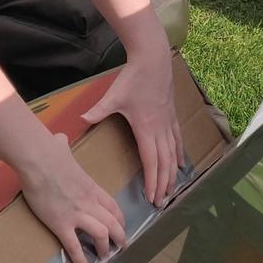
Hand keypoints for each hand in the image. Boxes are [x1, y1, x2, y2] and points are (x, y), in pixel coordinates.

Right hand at [17, 133, 125, 262]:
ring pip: (101, 235)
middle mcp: (89, 203)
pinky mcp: (61, 224)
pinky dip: (81, 261)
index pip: (113, 206)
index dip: (120, 219)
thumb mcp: (61, 148)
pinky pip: (75, 247)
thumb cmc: (49, 152)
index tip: (121, 227)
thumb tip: (57, 138)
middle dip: (119, 237)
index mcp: (91, 187)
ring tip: (104, 259)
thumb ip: (62, 146)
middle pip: (113, 223)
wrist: (39, 159)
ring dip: (104, 249)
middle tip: (120, 248)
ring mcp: (77, 215)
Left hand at [85, 50, 182, 206]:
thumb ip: (98, 110)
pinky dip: (179, 154)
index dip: (153, 181)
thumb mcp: (113, 95)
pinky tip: (180, 164)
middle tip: (162, 203)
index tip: (152, 197)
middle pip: (165, 163)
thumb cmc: (133, 78)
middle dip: (164, 184)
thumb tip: (82, 120)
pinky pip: (178, 140)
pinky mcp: (172, 116)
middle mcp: (160, 129)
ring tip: (172, 190)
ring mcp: (168, 123)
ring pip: (173, 154)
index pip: (151, 161)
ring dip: (173, 174)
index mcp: (146, 128)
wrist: (153, 60)